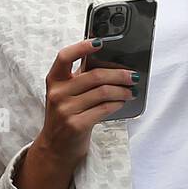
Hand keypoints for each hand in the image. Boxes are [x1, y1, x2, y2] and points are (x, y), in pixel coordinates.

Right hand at [33, 38, 136, 173]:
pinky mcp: (76, 125)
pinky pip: (104, 108)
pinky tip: (122, 102)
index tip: (100, 42)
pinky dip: (117, 103)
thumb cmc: (68, 114)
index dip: (82, 46)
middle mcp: (57, 93)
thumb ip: (81, 77)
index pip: (64, 56)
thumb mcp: (68, 93)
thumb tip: (109, 59)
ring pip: (103, 92)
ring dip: (122, 90)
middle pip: (95, 76)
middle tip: (133, 76)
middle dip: (119, 74)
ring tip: (131, 91)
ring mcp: (65, 110)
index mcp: (54, 80)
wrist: (57, 147)